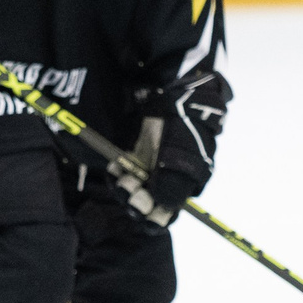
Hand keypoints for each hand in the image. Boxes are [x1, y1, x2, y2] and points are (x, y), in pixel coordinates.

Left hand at [122, 66, 231, 222]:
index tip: (140, 202)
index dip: (152, 215)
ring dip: (123, 187)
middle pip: (147, 205)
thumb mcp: (185, 149)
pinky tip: (115, 165)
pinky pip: (124, 172)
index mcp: (187, 183)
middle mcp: (169, 179)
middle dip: (134, 200)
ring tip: (120, 174)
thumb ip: (176, 179)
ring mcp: (152, 167)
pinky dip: (117, 172)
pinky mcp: (138, 155)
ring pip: (132, 191)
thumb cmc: (187, 120)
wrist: (177, 88)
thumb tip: (163, 206)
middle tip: (126, 185)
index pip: (167, 213)